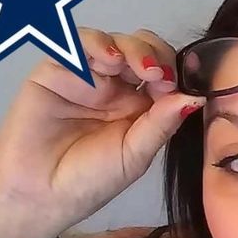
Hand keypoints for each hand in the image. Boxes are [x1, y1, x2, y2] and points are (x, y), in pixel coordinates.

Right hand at [0, 27, 205, 237]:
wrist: (39, 195)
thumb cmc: (90, 181)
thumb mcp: (135, 155)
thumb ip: (162, 124)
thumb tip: (197, 98)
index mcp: (140, 106)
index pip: (164, 73)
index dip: (176, 70)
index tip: (186, 80)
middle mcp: (116, 86)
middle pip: (142, 50)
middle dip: (156, 55)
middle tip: (160, 76)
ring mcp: (87, 76)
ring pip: (114, 42)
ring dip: (132, 48)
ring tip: (140, 68)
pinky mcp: (56, 70)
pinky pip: (77, 44)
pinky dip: (96, 43)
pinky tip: (109, 58)